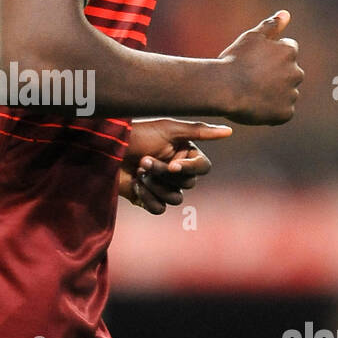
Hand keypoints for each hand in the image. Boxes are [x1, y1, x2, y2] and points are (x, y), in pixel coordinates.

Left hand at [118, 119, 232, 214]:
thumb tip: (230, 131)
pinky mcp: (149, 199)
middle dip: (163, 173)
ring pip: (175, 199)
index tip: (172, 165)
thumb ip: (200, 131)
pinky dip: (147, 198)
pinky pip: (159, 209)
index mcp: (186, 154)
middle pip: (187, 184)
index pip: (202, 168)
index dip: (189, 169)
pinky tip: (135, 184)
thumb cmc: (138, 134)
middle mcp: (177, 172)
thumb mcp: (169, 129)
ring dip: (155, 186)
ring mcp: (163, 186)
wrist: (107, 148)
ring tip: (138, 171)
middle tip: (143, 160)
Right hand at [217, 10, 303, 124]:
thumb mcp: (251, 37)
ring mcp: (292, 94)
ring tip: (252, 93)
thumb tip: (286, 14)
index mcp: (289, 51)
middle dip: (276, 75)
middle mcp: (296, 72)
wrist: (224, 89)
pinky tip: (256, 107)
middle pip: (289, 73)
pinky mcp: (286, 113)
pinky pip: (283, 112)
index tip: (255, 62)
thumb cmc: (235, 61)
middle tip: (252, 79)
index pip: (288, 50)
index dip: (270, 56)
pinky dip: (273, 111)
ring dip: (275, 93)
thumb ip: (271, 26)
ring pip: (287, 93)